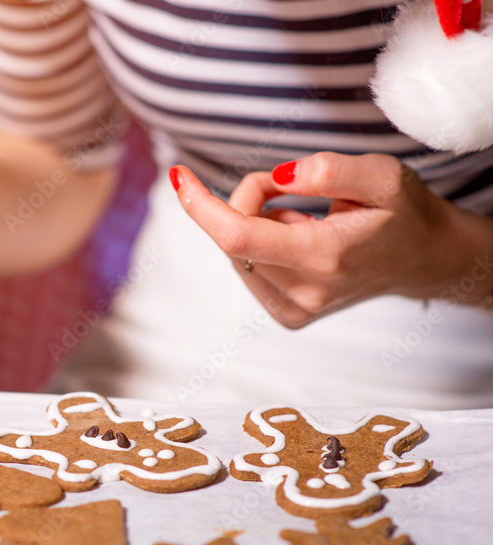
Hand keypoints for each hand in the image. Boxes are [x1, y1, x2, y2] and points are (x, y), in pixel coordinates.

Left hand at [170, 152, 489, 327]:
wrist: (423, 259)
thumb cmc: (402, 212)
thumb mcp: (381, 175)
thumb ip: (329, 169)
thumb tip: (277, 176)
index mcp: (325, 257)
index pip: (238, 235)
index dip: (201, 205)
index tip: (179, 176)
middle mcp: (305, 292)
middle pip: (234, 234)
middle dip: (250, 197)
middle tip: (292, 184)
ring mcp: (294, 310)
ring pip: (236, 251)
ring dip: (258, 221)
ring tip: (309, 218)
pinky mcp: (287, 316)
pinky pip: (245, 267)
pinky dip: (262, 244)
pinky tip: (301, 242)